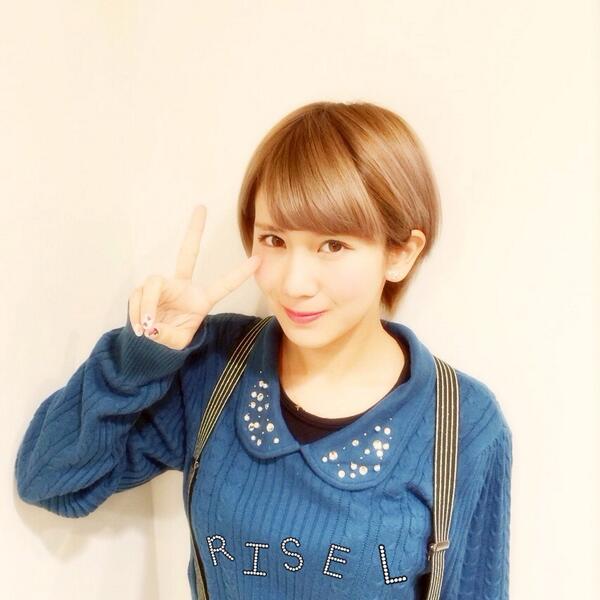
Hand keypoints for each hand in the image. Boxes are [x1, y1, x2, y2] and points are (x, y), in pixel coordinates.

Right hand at [127, 204, 260, 349]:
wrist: (151, 343)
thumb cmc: (170, 339)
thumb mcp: (176, 342)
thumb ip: (166, 334)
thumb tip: (150, 324)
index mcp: (200, 299)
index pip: (223, 285)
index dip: (239, 274)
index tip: (258, 259)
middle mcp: (183, 286)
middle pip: (187, 253)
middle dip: (194, 230)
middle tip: (201, 207)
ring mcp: (163, 285)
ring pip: (152, 286)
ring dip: (147, 308)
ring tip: (147, 328)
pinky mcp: (143, 289)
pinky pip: (138, 296)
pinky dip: (136, 313)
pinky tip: (140, 328)